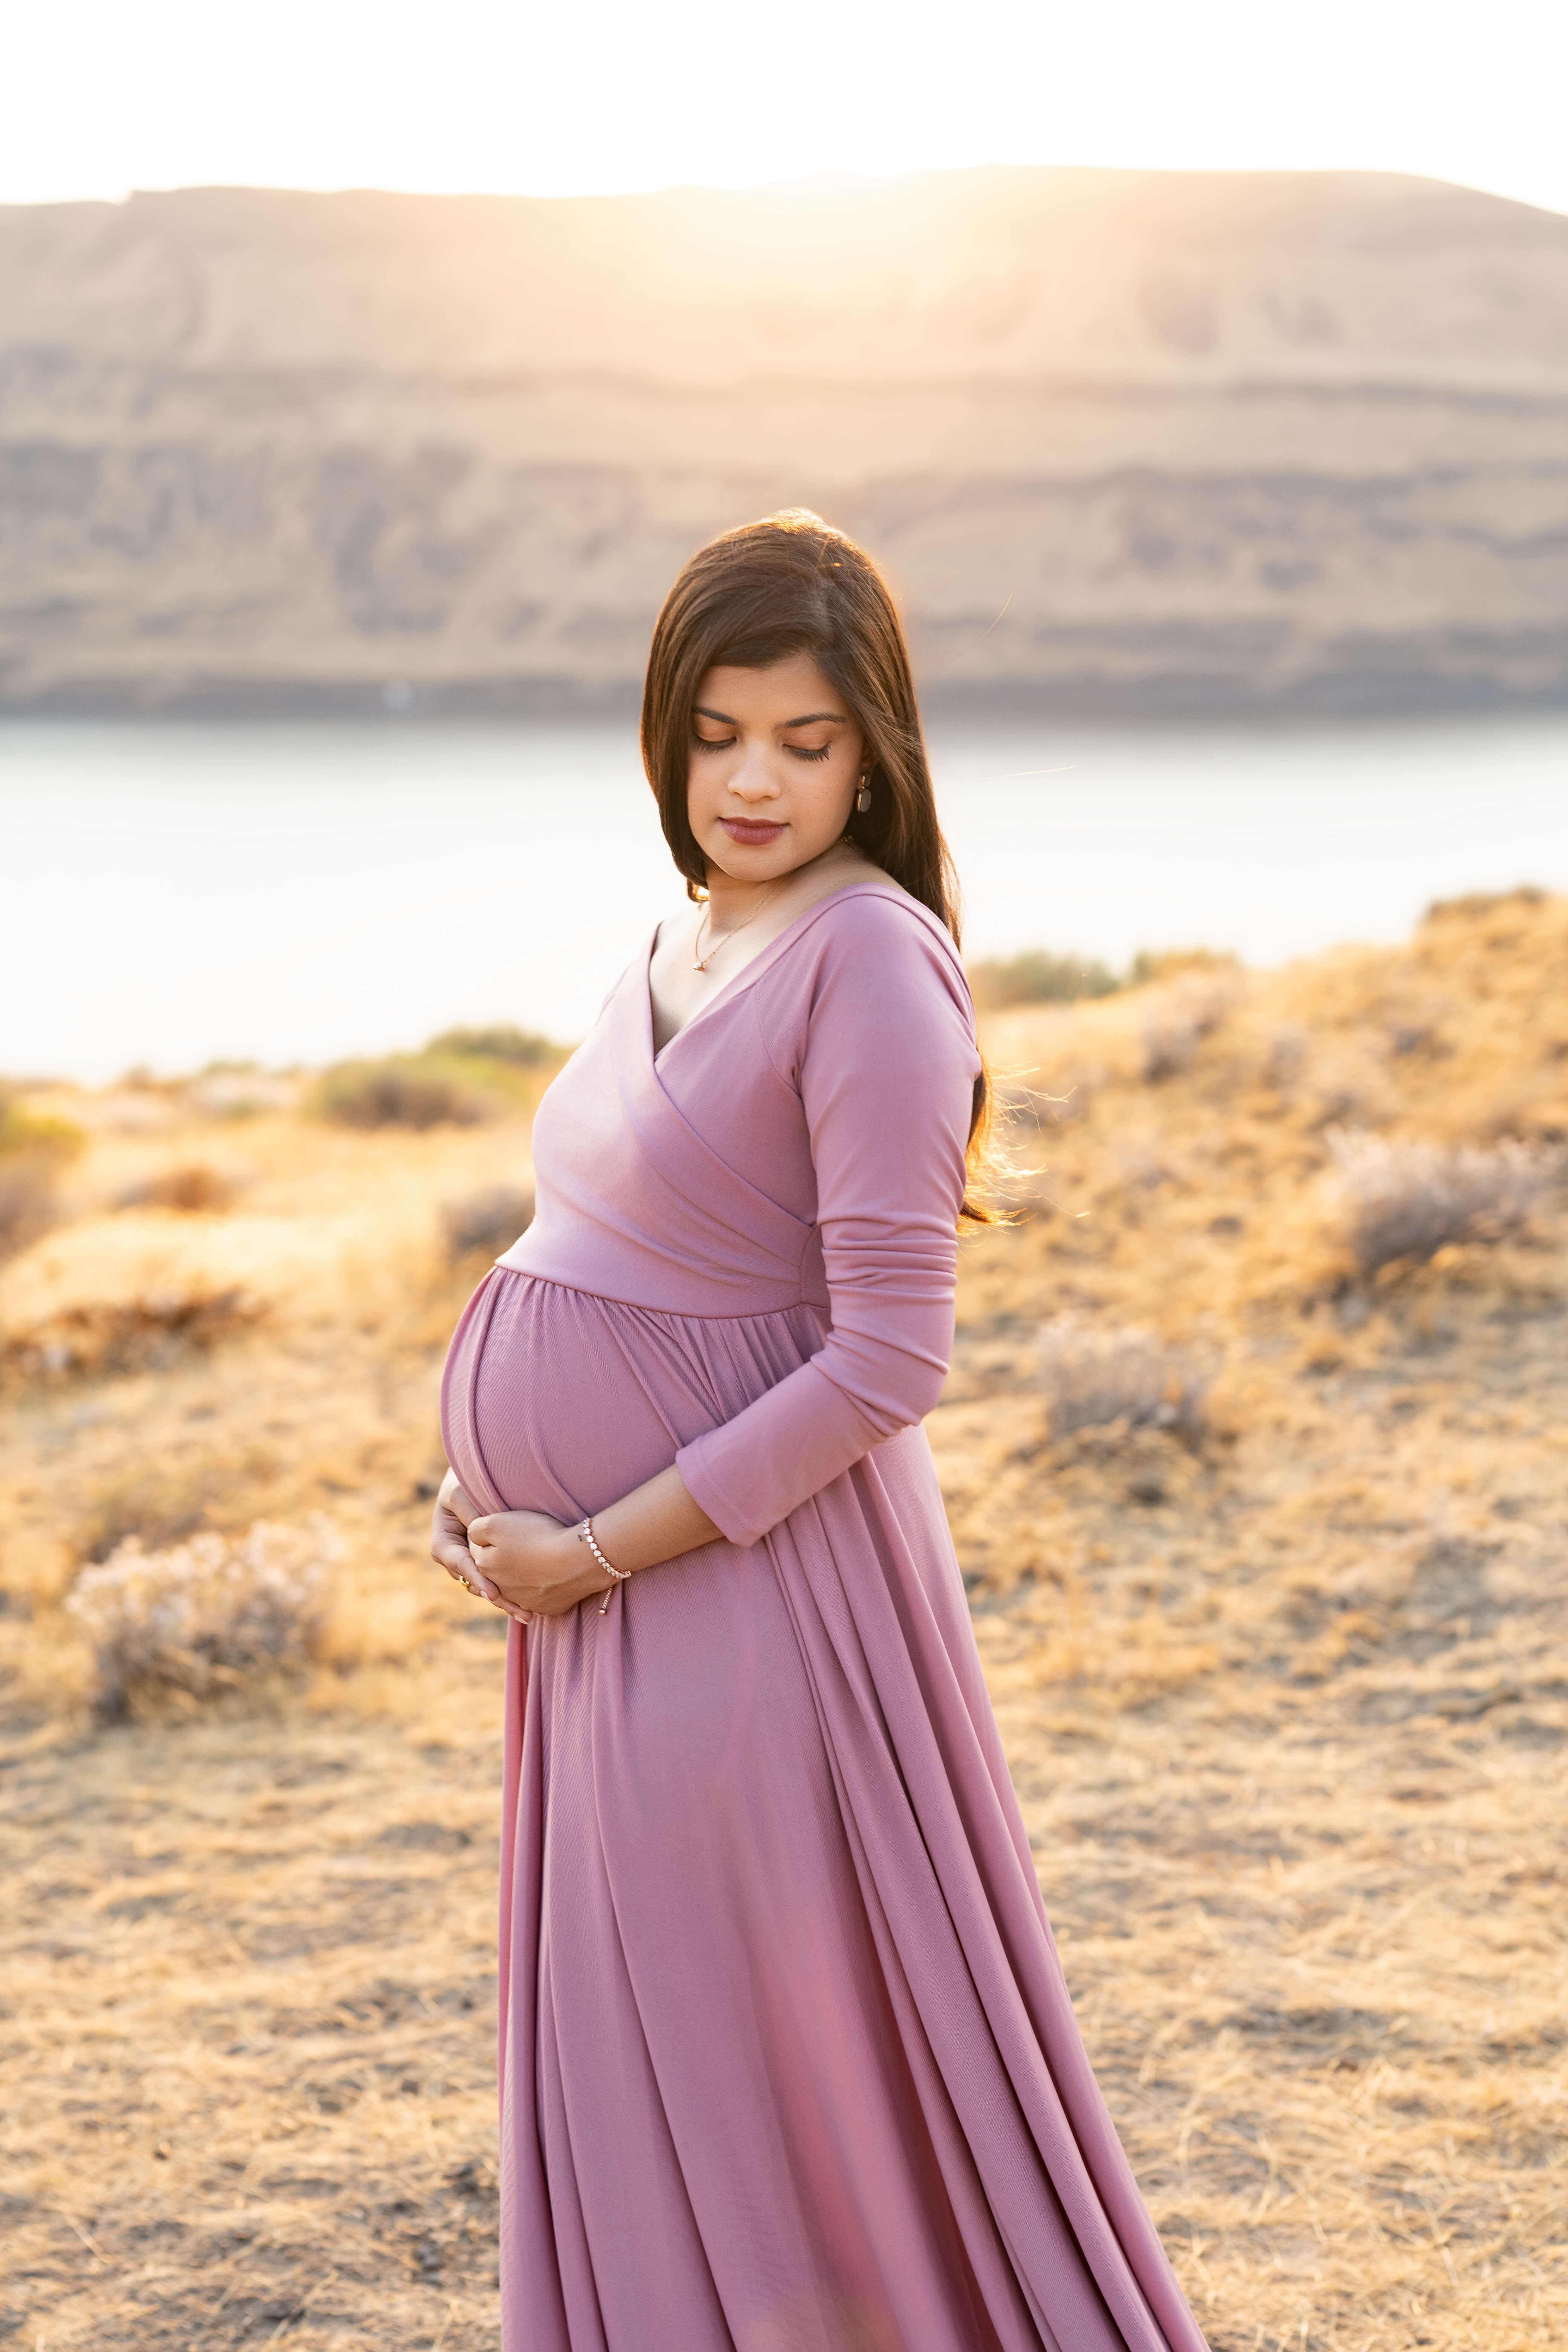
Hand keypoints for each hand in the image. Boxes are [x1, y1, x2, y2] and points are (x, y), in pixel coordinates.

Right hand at [429, 1468, 517, 1616]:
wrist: (476, 1478)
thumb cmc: (464, 1480)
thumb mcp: (461, 1493)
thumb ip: (469, 1515)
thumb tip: (478, 1537)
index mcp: (443, 1543)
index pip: (459, 1564)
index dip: (477, 1578)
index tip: (494, 1592)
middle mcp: (457, 1558)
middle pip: (475, 1583)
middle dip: (498, 1597)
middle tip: (521, 1610)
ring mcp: (474, 1562)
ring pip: (488, 1585)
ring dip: (508, 1601)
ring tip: (529, 1613)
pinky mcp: (490, 1562)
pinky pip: (500, 1579)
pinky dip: (514, 1590)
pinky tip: (532, 1603)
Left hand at [466, 1509, 614, 1618]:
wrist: (577, 1559)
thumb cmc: (536, 1536)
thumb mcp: (497, 1522)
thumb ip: (476, 1529)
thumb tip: (472, 1536)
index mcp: (486, 1567)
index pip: (478, 1551)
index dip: (490, 1537)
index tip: (505, 1528)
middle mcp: (501, 1590)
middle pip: (498, 1571)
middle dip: (505, 1560)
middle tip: (523, 1543)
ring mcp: (525, 1602)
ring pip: (518, 1587)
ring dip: (523, 1576)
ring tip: (537, 1559)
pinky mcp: (547, 1608)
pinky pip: (540, 1597)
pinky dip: (543, 1588)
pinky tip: (551, 1576)